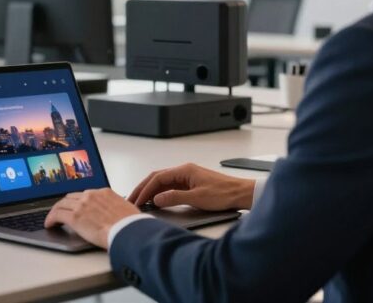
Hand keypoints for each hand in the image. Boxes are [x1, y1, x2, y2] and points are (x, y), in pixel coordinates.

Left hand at [44, 188, 139, 248]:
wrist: (129, 231)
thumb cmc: (131, 225)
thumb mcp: (127, 210)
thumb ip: (117, 208)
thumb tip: (118, 214)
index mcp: (104, 193)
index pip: (85, 195)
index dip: (78, 202)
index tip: (76, 207)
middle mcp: (91, 196)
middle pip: (71, 197)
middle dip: (65, 205)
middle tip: (62, 212)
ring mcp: (82, 205)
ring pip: (62, 204)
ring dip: (56, 211)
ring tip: (53, 219)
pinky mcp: (74, 217)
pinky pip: (57, 215)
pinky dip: (51, 219)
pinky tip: (49, 224)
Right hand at [128, 163, 254, 210]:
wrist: (241, 194)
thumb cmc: (224, 194)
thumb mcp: (197, 198)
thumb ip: (175, 197)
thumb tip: (157, 199)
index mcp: (184, 170)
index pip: (157, 178)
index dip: (145, 190)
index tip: (137, 200)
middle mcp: (184, 171)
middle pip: (157, 178)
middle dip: (143, 188)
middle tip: (131, 199)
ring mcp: (187, 177)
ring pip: (162, 182)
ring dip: (150, 191)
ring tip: (140, 201)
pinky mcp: (191, 184)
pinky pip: (170, 187)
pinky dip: (160, 193)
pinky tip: (156, 201)